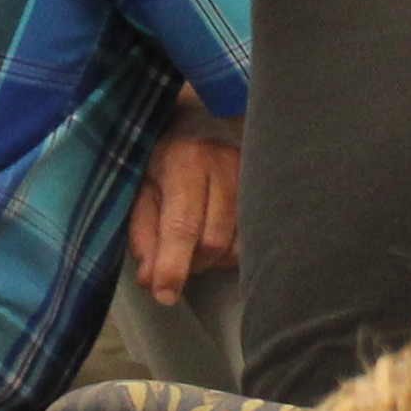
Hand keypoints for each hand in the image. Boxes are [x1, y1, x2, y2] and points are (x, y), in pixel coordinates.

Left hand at [129, 104, 243, 304]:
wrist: (200, 116)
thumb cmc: (164, 155)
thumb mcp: (141, 188)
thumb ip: (144, 232)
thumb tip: (151, 279)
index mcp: (186, 161)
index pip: (182, 224)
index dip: (174, 265)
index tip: (165, 294)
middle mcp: (225, 165)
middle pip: (214, 240)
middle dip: (192, 263)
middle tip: (176, 261)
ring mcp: (253, 176)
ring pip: (240, 244)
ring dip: (215, 260)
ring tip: (197, 247)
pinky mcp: (268, 186)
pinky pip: (256, 237)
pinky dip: (235, 251)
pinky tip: (220, 241)